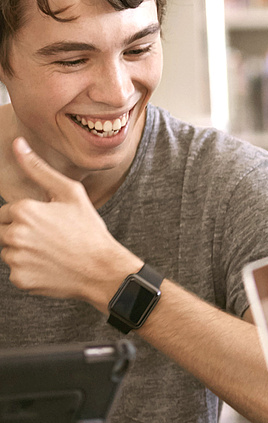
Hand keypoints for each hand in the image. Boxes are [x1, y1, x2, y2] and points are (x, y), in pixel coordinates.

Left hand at [0, 137, 132, 306]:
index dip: (26, 218)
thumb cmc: (89, 230)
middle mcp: (14, 234)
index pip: (6, 212)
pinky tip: (50, 268)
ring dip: (23, 252)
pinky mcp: (19, 279)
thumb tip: (17, 144)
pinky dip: (29, 271)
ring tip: (51, 254)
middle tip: (49, 240)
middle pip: (3, 231)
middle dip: (20, 234)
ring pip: (8, 252)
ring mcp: (16, 258)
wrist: (102, 270)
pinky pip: (15, 272)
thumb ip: (39, 169)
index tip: (46, 225)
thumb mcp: (70, 194)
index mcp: (24, 211)